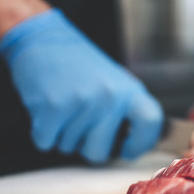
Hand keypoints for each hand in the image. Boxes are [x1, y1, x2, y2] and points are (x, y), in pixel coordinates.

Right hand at [0, 9, 162, 163]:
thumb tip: (138, 144)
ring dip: (62, 134)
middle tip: (79, 123)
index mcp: (129, 90)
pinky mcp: (53, 107)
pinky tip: (46, 109)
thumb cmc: (80, 67)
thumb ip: (126, 112)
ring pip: (69, 147)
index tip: (126, 150)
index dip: (140, 144)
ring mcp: (82, 102)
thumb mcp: (114, 83)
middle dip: (84, 146)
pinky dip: (43, 133)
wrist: (44, 40)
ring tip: (63, 106)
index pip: (151, 122)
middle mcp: (110, 97)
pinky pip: (46, 142)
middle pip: (99, 153)